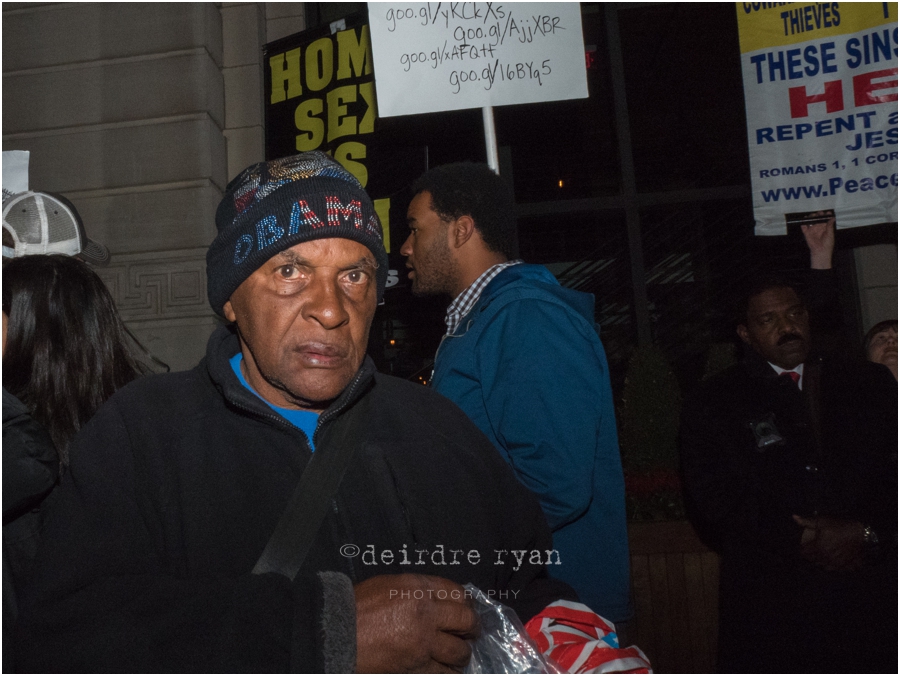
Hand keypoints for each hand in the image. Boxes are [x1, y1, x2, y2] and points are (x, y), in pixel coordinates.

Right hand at [355, 574, 479, 672]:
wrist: (336, 633)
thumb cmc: (357, 607)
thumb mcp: (390, 585)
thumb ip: (418, 591)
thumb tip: (441, 601)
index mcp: (418, 589)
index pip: (458, 592)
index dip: (467, 602)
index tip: (468, 609)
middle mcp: (425, 614)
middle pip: (466, 620)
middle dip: (472, 628)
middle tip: (471, 632)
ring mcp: (423, 643)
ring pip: (459, 652)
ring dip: (461, 654)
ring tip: (458, 654)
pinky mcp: (416, 668)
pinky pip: (444, 673)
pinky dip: (448, 672)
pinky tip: (446, 669)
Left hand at [793, 515, 863, 570]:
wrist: (863, 535)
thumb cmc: (841, 527)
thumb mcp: (823, 521)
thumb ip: (807, 521)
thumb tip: (794, 517)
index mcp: (819, 547)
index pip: (805, 553)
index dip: (802, 549)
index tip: (803, 546)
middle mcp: (826, 558)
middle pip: (813, 560)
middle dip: (810, 556)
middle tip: (812, 549)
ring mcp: (837, 564)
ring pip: (823, 566)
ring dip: (820, 561)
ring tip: (822, 554)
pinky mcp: (846, 567)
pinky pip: (835, 569)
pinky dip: (832, 565)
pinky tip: (833, 559)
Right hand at [800, 211, 834, 269]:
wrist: (821, 251)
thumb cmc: (827, 243)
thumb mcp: (830, 234)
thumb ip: (830, 226)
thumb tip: (832, 218)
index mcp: (825, 226)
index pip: (825, 219)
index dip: (826, 215)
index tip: (827, 212)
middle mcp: (818, 226)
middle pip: (817, 218)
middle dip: (818, 214)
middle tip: (819, 213)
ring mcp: (812, 229)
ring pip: (810, 221)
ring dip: (811, 217)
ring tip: (812, 216)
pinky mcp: (806, 233)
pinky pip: (804, 227)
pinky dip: (803, 224)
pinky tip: (804, 221)